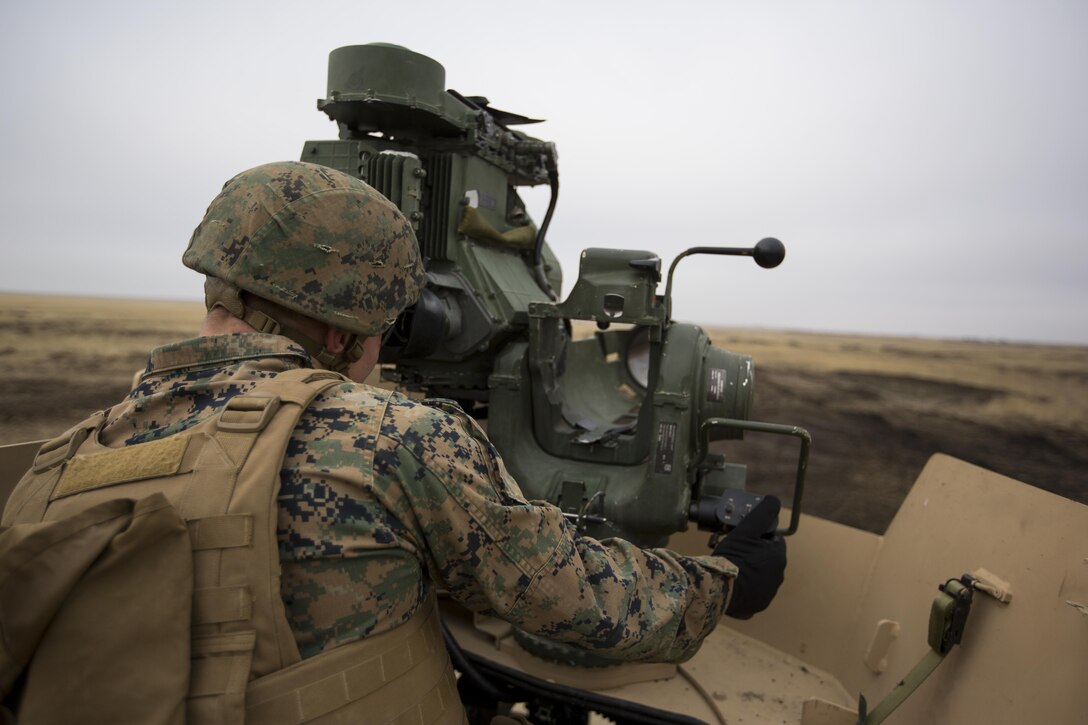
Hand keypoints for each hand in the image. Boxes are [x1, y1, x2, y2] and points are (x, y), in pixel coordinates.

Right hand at [713, 495, 786, 619]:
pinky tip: (733, 583)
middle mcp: (778, 575)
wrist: (720, 589)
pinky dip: (745, 587)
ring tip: (731, 566)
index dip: (758, 535)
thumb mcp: (746, 529)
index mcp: (778, 556)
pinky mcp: (758, 605)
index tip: (744, 535)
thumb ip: (762, 513)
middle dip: (754, 553)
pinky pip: (753, 592)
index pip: (773, 540)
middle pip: (766, 557)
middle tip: (734, 548)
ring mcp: (769, 592)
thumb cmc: (734, 557)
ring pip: (760, 575)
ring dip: (750, 570)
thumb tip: (773, 499)